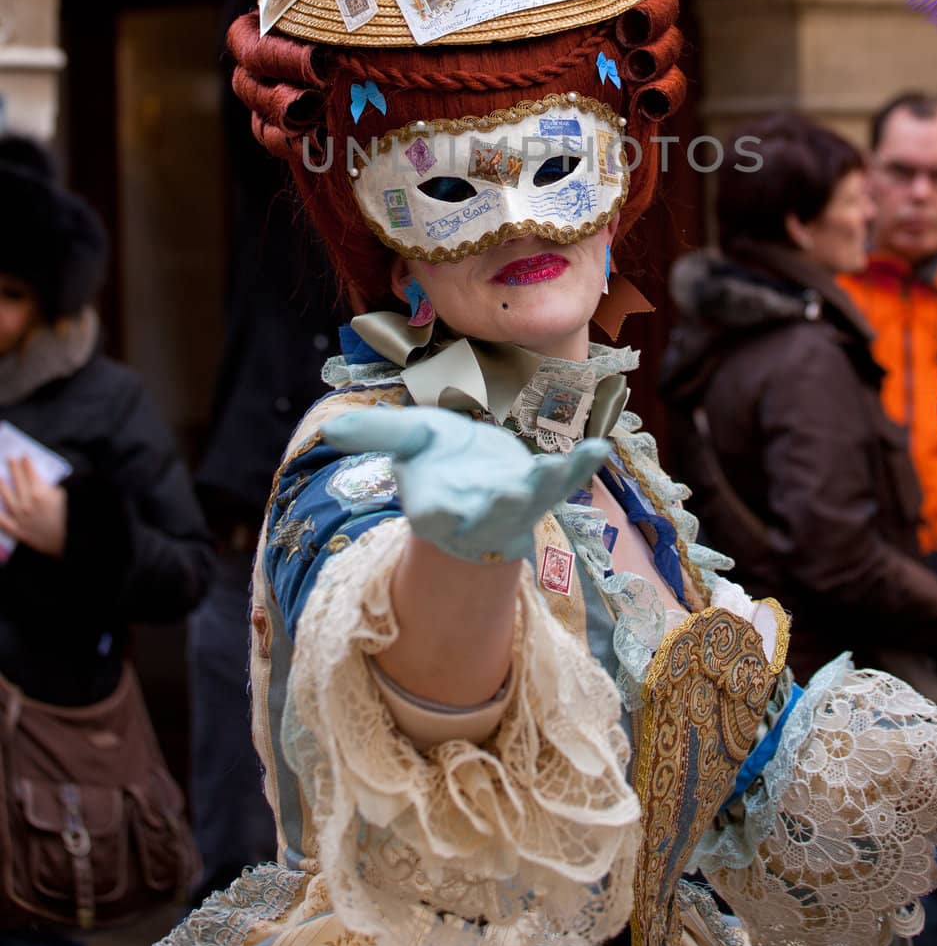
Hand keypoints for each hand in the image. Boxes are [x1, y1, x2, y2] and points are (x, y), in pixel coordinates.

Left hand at [0, 457, 67, 557]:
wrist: (68, 542)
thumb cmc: (70, 517)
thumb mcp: (64, 496)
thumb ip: (51, 488)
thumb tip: (41, 482)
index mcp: (40, 493)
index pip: (31, 473)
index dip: (27, 464)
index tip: (24, 456)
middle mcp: (27, 504)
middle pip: (18, 482)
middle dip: (14, 469)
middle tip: (9, 459)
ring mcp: (21, 517)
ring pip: (7, 499)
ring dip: (2, 486)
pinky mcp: (18, 531)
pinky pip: (3, 522)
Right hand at [322, 404, 608, 563]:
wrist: (473, 474)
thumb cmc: (437, 459)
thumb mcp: (408, 439)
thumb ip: (376, 434)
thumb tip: (329, 429)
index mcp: (434, 506)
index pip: (431, 514)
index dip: (435, 513)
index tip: (436, 510)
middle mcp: (476, 514)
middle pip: (486, 516)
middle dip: (498, 505)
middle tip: (508, 492)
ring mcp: (514, 506)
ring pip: (531, 503)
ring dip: (544, 487)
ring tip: (556, 469)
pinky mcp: (544, 491)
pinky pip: (566, 482)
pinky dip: (582, 466)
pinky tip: (599, 446)